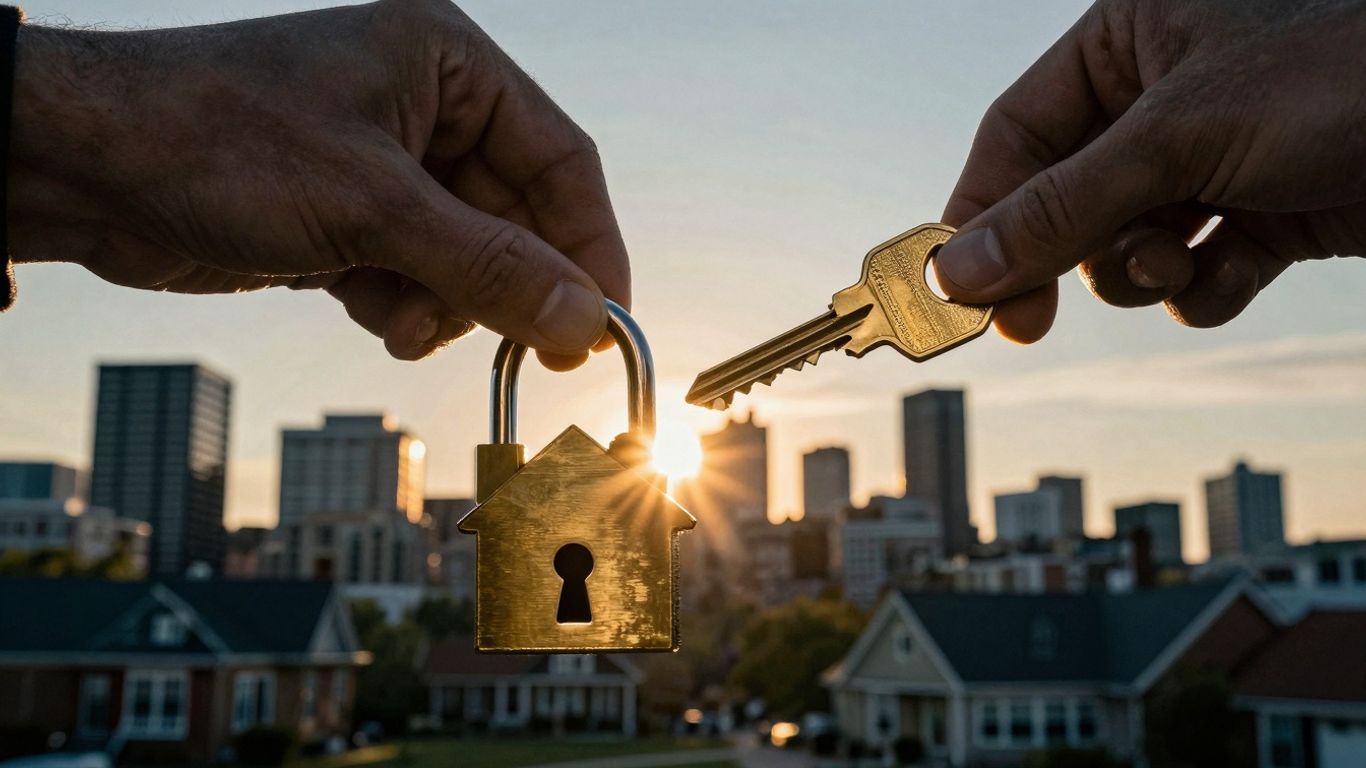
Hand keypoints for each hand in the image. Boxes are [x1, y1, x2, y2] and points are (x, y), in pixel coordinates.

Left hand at [7, 0, 627, 368]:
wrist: (83, 168)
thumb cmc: (217, 140)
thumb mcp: (373, 208)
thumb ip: (490, 267)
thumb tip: (585, 321)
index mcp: (447, 62)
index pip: (561, 159)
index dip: (591, 245)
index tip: (606, 322)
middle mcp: (425, 106)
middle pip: (517, 217)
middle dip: (509, 285)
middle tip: (533, 353)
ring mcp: (385, 164)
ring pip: (468, 256)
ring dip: (447, 303)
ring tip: (401, 319)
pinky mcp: (349, 214)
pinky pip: (415, 273)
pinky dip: (402, 305)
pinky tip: (366, 309)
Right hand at [934, 0, 1365, 342]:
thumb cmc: (1345, 77)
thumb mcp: (1178, 139)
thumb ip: (1057, 208)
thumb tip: (955, 270)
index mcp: (1129, 37)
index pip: (1017, 135)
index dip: (977, 212)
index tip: (949, 289)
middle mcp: (1165, 97)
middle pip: (1061, 199)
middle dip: (1055, 258)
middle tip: (1021, 326)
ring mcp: (1215, 159)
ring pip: (1121, 245)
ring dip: (1138, 272)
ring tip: (1176, 263)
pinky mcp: (1262, 215)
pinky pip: (1191, 273)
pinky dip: (1200, 288)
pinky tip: (1230, 272)